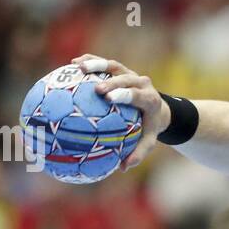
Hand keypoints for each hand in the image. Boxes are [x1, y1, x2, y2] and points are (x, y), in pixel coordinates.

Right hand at [71, 54, 170, 170]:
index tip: (109, 98)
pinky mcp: (121, 69)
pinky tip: (72, 64)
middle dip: (111, 82)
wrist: (157, 108)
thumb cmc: (148, 127)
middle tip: (96, 89)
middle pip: (125, 78)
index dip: (124, 94)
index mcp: (149, 99)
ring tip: (78, 67)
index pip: (137, 95)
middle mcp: (141, 82)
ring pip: (113, 65)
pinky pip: (104, 63)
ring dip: (97, 64)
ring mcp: (130, 73)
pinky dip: (90, 61)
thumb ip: (138, 153)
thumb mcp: (148, 141)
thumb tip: (123, 167)